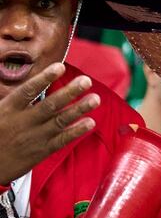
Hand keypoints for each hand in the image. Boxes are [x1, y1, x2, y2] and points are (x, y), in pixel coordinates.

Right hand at [0, 63, 97, 185]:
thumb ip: (14, 100)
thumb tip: (32, 84)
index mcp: (8, 109)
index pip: (28, 90)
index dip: (44, 78)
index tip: (59, 66)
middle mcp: (23, 122)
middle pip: (50, 105)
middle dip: (69, 92)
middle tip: (86, 81)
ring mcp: (34, 136)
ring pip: (60, 120)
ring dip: (79, 109)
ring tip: (95, 99)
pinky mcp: (42, 150)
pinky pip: (62, 139)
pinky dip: (77, 131)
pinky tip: (90, 122)